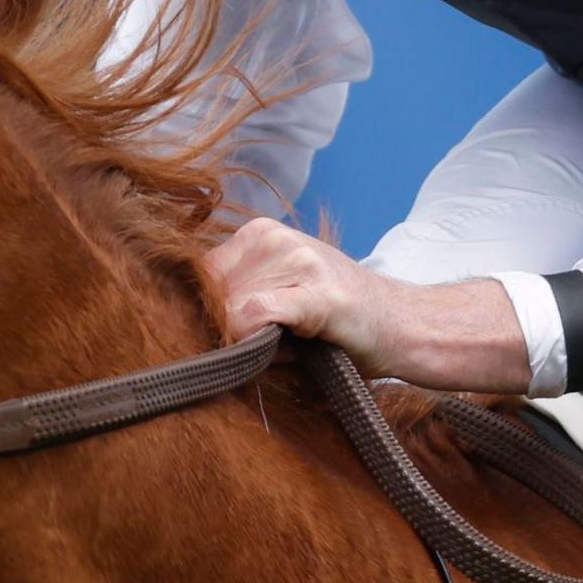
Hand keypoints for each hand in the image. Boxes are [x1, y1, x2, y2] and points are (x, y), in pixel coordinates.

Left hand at [206, 219, 535, 393]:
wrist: (403, 326)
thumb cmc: (336, 323)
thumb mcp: (278, 300)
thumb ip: (233, 307)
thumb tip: (179, 331)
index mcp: (258, 234)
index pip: (197, 278)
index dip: (205, 316)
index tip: (226, 342)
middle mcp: (272, 236)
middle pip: (209, 295)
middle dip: (224, 331)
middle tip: (268, 348)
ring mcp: (296, 259)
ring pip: (228, 309)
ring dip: (246, 341)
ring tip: (289, 346)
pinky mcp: (316, 293)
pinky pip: (255, 315)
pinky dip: (253, 338)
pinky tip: (281, 346)